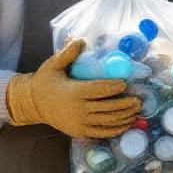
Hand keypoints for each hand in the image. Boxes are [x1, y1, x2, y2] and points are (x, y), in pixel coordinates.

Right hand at [6, 38, 140, 137]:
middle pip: (108, 108)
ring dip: (125, 116)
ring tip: (136, 110)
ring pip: (108, 121)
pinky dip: (116, 129)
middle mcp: (78, 110)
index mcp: (73, 92)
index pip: (99, 90)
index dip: (114, 87)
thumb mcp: (53, 65)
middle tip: (139, 99)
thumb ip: (68, 54)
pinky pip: (102, 133)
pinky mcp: (80, 132)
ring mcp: (79, 123)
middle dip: (126, 104)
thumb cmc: (45, 82)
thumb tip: (81, 39)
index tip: (126, 83)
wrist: (33, 104)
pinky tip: (126, 123)